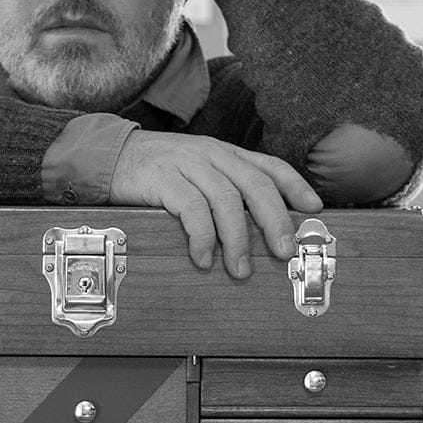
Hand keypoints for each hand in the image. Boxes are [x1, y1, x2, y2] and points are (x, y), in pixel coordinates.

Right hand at [109, 130, 322, 277]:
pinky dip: (202, 236)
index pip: (269, 165)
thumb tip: (256, 224)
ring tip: (240, 268)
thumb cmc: (156, 171)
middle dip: (274, 220)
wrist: (107, 155)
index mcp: (223, 153)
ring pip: (226, 199)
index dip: (295, 186)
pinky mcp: (162, 178)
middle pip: (255, 184)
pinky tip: (204, 258)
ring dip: (237, 238)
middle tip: (283, 251)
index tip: (315, 209)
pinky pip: (191, 208)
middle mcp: (211, 155)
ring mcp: (187, 164)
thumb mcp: (196, 171)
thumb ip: (223, 188)